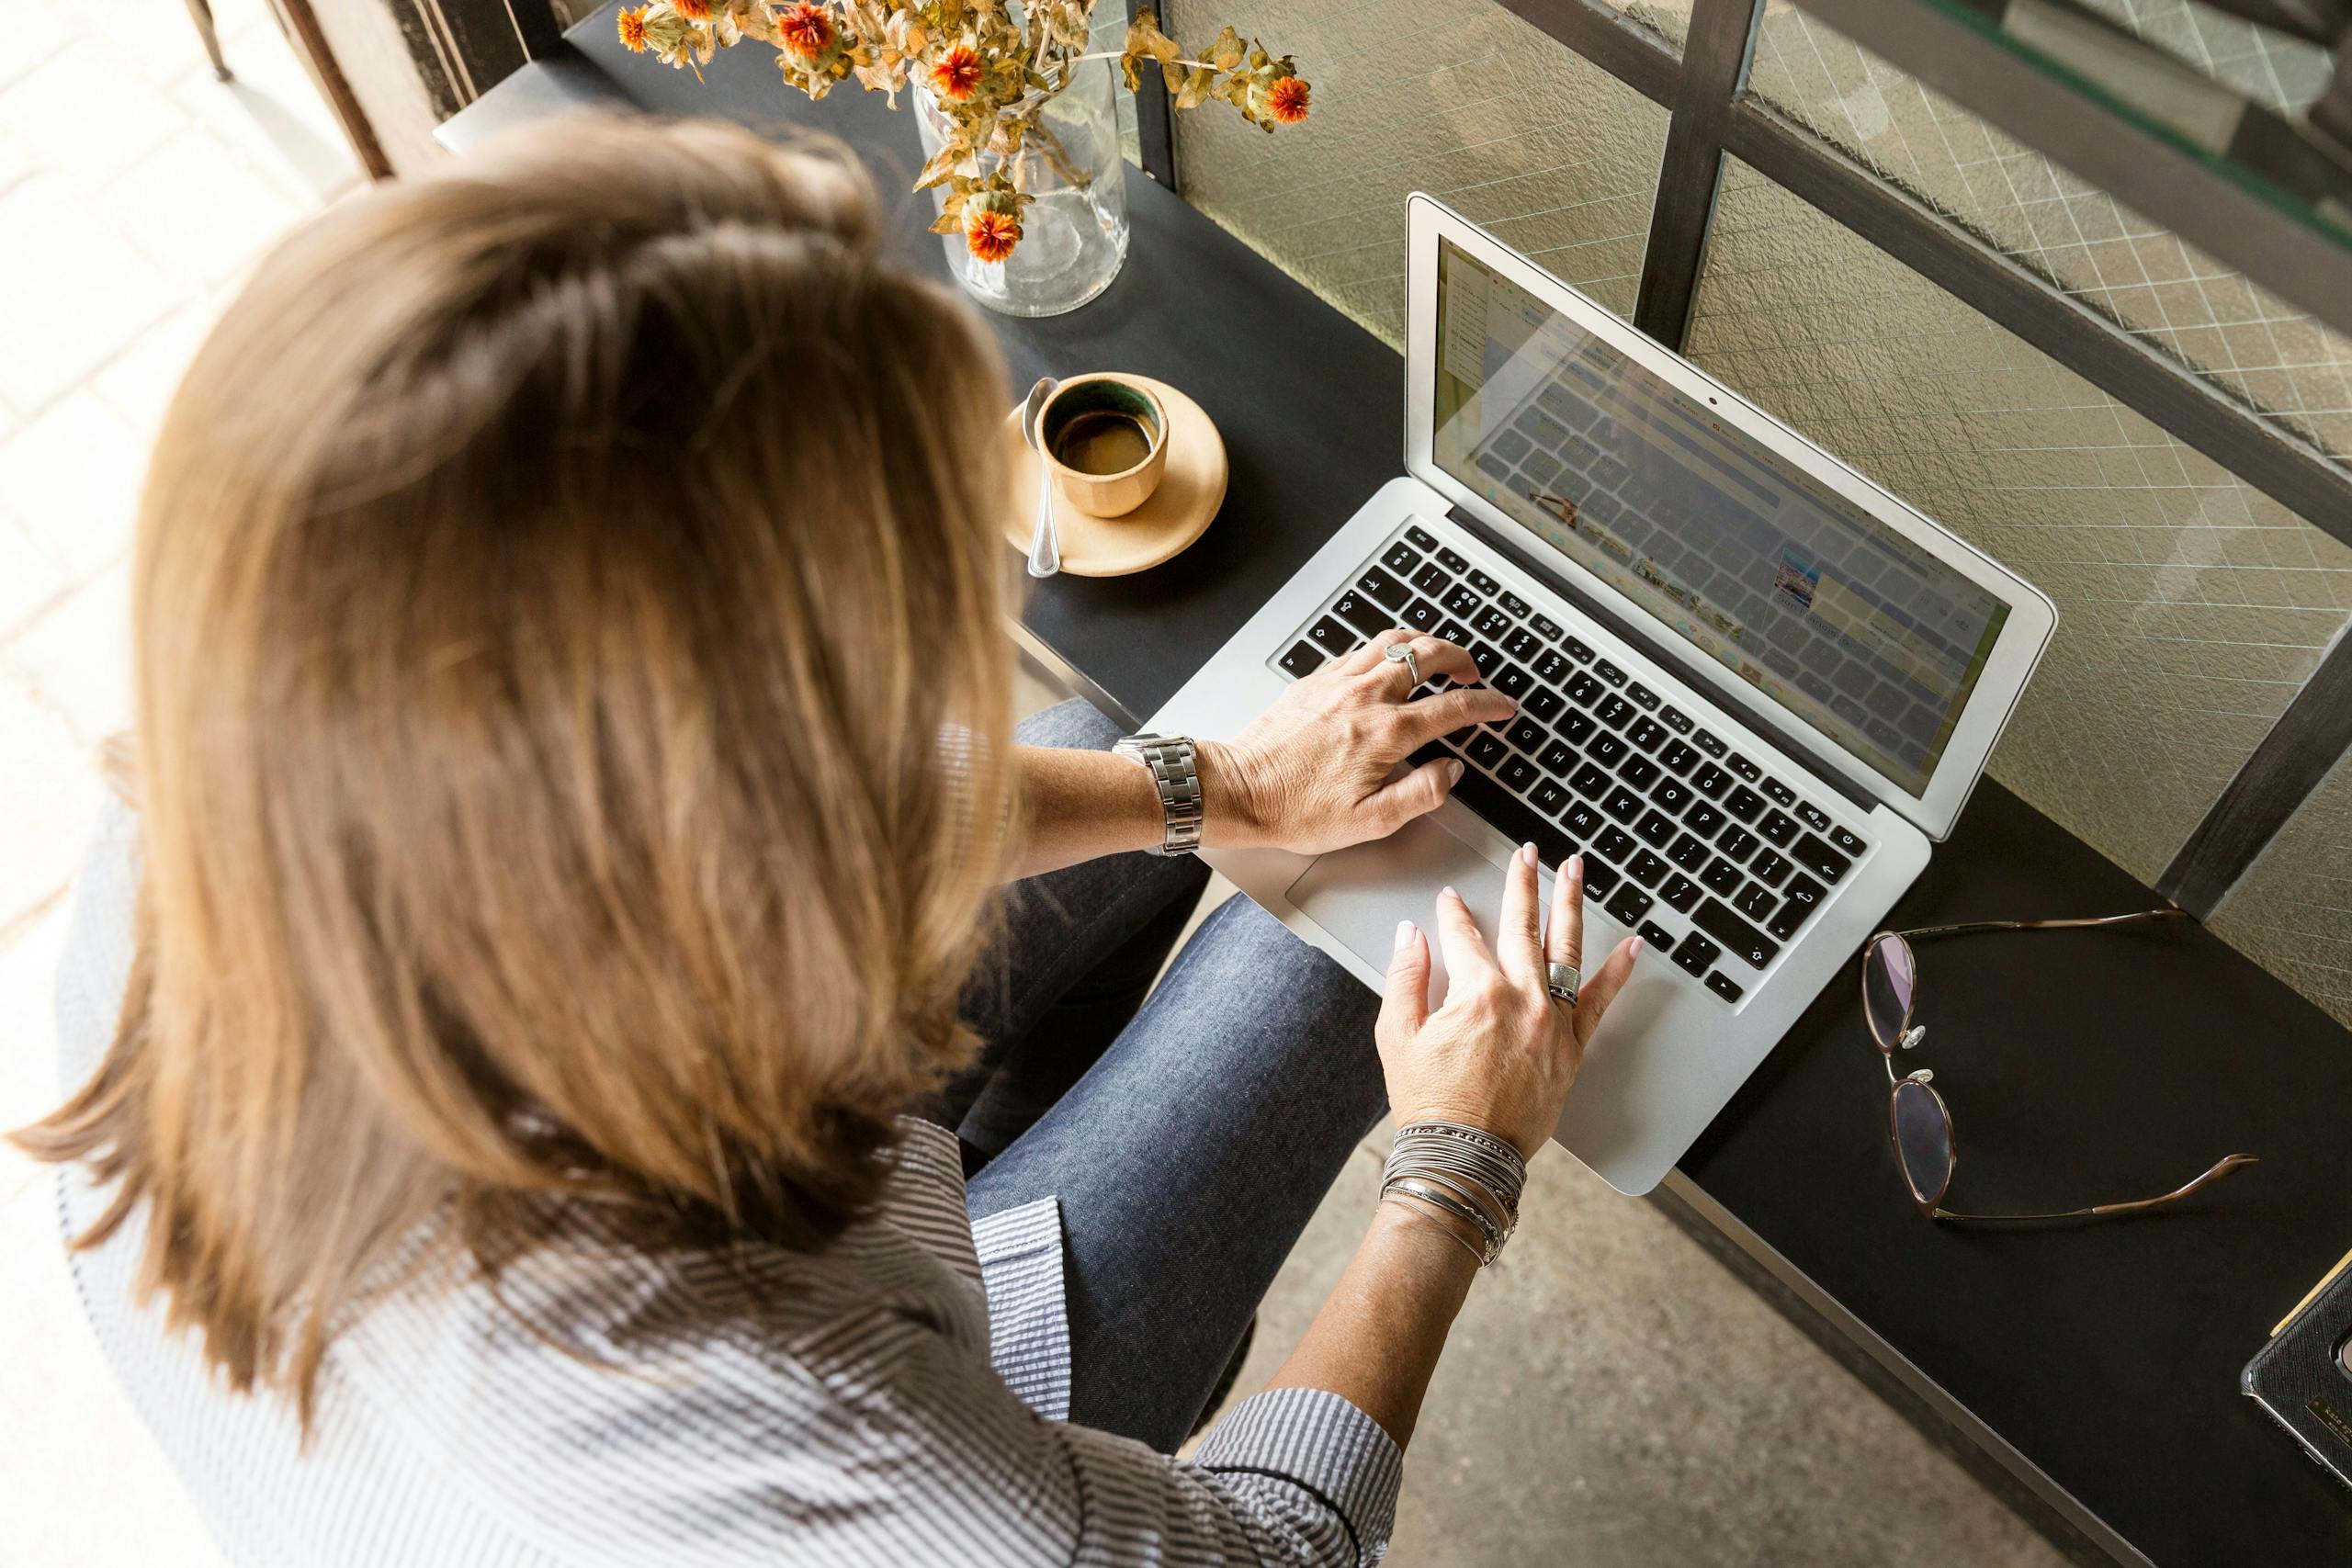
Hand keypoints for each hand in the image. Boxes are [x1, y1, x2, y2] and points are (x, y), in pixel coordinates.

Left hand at [1202, 630, 1515, 855]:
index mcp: (1386, 734)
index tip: (1503, 707)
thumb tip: (1451, 772)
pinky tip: (1387, 662)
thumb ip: (1421, 794)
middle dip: (1461, 658)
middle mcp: (1365, 698)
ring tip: (1438, 656)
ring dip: (1424, 643)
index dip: (1487, 705)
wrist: (1238, 791)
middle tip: (1473, 674)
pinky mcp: (1314, 681)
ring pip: (1393, 641)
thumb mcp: (1371, 821)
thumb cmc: (1295, 810)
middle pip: (1428, 655)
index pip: (1453, 708)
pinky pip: (1359, 649)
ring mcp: (1337, 683)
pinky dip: (1385, 649)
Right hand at [1374, 845, 1640, 1158]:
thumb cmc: (1430, 1103)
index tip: (1449, 901)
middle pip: (1521, 926)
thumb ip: (1405, 977)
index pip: (1463, 936)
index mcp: (1477, 993)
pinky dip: (1618, 972)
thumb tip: (1411, 935)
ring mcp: (1552, 1021)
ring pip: (1564, 948)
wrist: (1466, 1156)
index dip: (1452, 914)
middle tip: (1527, 854)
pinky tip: (1632, 946)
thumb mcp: (1398, 1036)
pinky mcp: (1572, 1047)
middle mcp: (1522, 998)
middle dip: (1523, 884)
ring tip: (1575, 871)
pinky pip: (1600, 1001)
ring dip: (1570, 904)